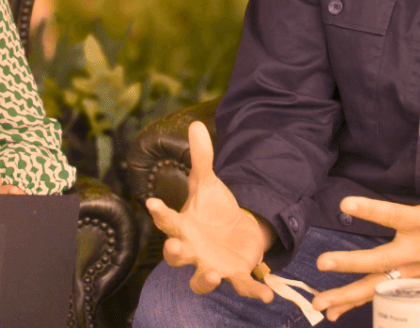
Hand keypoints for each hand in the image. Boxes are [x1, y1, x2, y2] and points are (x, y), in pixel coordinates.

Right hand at [144, 121, 275, 302]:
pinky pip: (242, 287)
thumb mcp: (209, 183)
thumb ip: (202, 159)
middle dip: (174, 252)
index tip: (152, 202)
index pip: (166, 220)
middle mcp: (192, 251)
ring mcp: (211, 266)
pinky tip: (267, 295)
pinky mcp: (235, 275)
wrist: (238, 231)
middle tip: (175, 246)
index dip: (159, 213)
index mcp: (182, 227)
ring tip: (213, 272)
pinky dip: (253, 292)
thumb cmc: (214, 210)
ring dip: (205, 280)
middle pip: (176, 256)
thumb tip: (196, 125)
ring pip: (201, 280)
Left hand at [310, 107, 419, 320]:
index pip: (395, 216)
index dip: (370, 210)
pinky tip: (334, 311)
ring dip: (348, 296)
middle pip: (381, 261)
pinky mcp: (412, 280)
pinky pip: (383, 295)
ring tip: (320, 304)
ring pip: (379, 287)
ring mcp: (414, 269)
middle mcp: (419, 249)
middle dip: (352, 262)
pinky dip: (358, 304)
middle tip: (323, 261)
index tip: (344, 204)